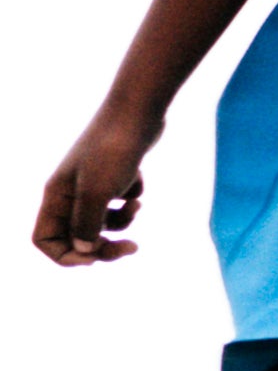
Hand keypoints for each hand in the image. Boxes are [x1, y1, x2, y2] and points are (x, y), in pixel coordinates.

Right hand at [32, 109, 153, 265]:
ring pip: (101, 221)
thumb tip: (83, 251)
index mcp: (56, 197)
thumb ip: (86, 224)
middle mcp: (69, 192)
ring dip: (122, 222)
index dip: (66, 256)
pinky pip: (121, 202)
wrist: (138, 112)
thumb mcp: (97, 192)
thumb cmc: (114, 150)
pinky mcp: (115, 175)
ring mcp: (92, 183)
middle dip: (103, 246)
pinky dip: (131, 200)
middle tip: (131, 248)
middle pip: (77, 236)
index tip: (94, 259)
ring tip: (136, 205)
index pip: (45, 239)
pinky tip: (139, 183)